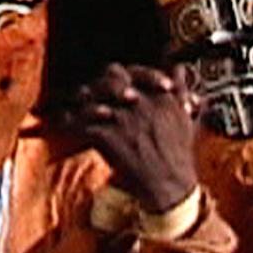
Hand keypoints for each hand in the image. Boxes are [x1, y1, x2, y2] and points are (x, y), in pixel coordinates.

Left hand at [64, 63, 198, 212]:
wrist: (170, 184)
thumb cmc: (178, 155)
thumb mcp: (185, 118)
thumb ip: (181, 90)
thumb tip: (178, 68)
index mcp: (160, 95)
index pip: (135, 71)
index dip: (122, 76)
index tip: (116, 84)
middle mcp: (141, 101)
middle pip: (111, 76)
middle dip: (101, 82)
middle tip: (93, 92)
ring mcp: (123, 117)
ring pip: (93, 96)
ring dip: (82, 101)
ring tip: (77, 106)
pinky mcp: (109, 135)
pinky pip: (82, 122)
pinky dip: (71, 123)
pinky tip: (67, 126)